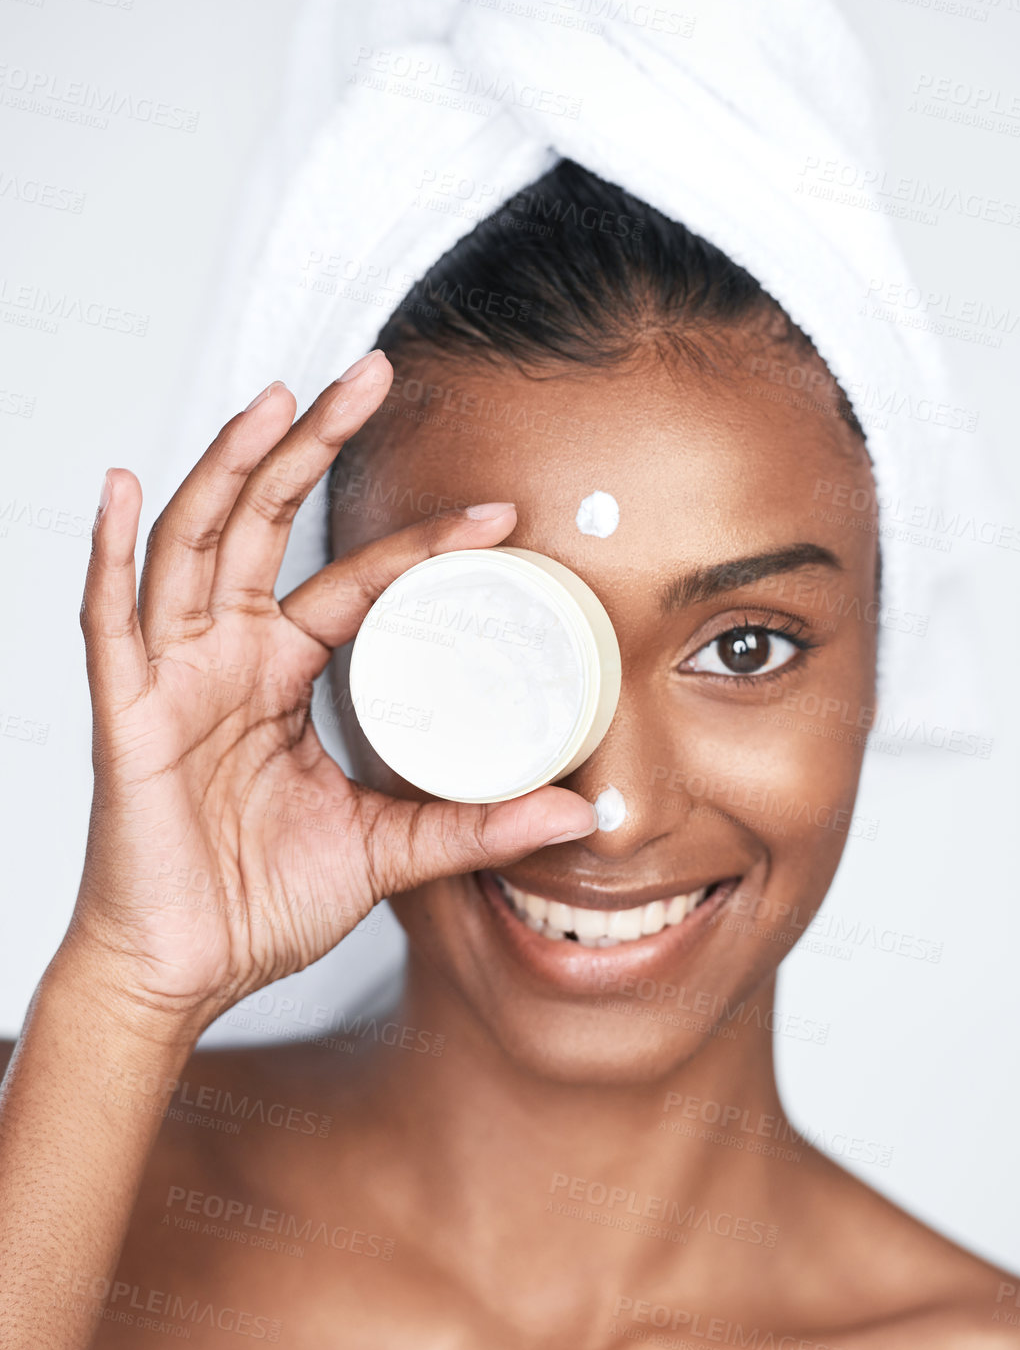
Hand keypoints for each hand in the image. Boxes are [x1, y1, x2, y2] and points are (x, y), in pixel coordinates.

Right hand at [66, 350, 594, 1042]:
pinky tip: (125, 486)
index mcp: (279, 676)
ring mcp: (172, 677)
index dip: (418, 542)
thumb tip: (580, 814)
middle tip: (371, 375)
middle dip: (312, 445)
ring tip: (279, 397)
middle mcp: (225, 657)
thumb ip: (474, 826)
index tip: (494, 512)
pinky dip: (111, 553)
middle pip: (264, 521)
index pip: (352, 582)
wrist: (185, 974)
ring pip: (195, 544)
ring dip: (232, 465)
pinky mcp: (126, 715)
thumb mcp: (388, 851)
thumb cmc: (259, 903)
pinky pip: (110, 623)